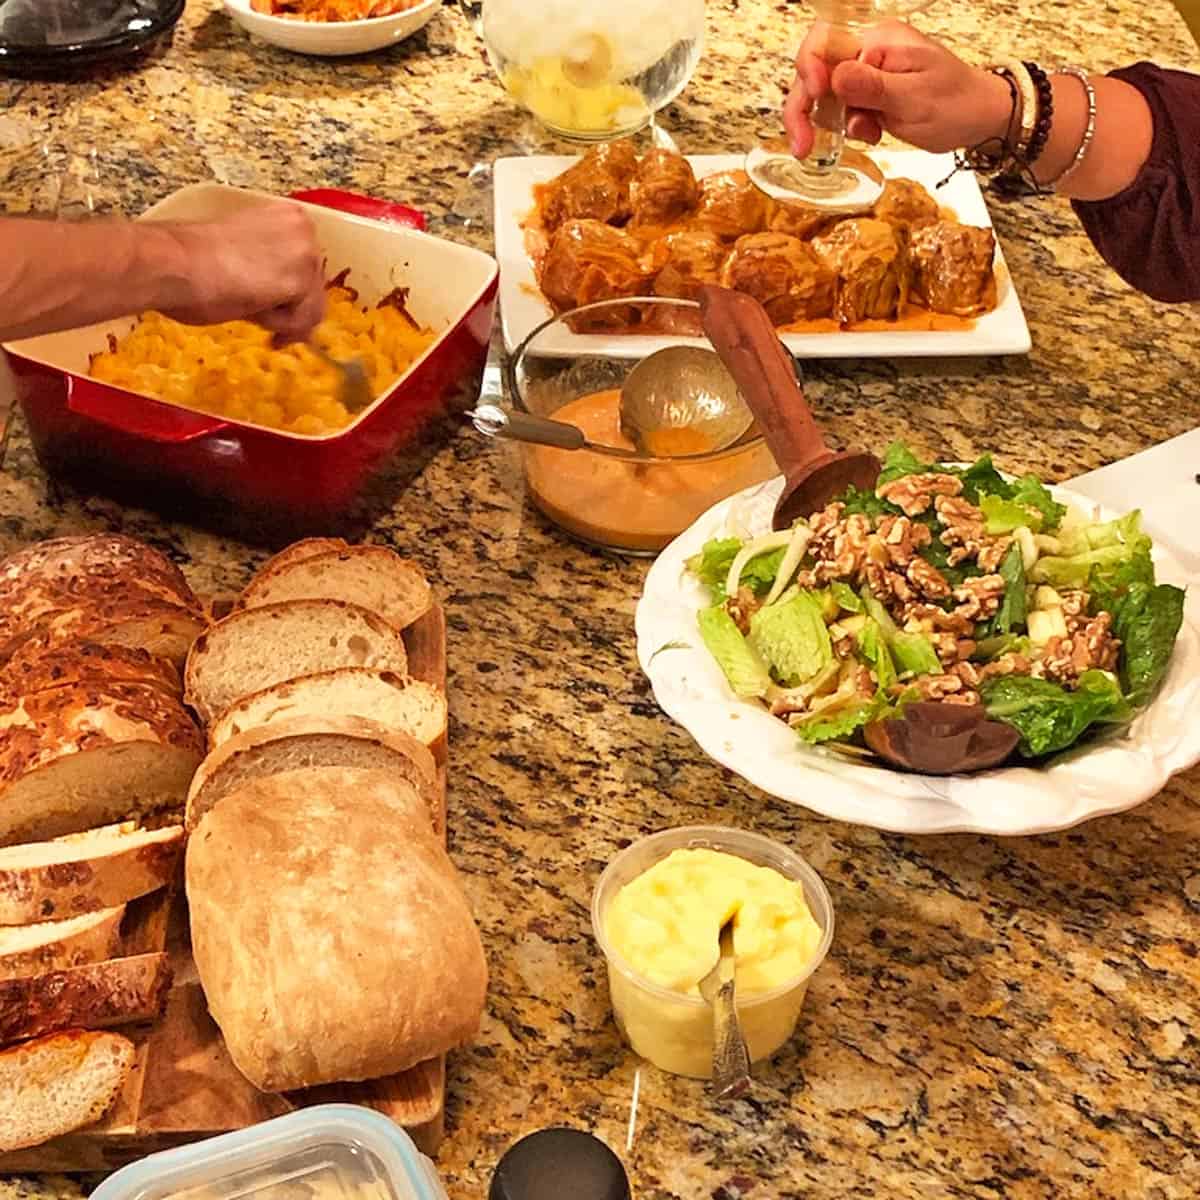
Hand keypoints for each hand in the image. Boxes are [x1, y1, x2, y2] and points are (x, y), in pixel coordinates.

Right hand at [158, 202, 325, 342]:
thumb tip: (278, 294)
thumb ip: (266, 267)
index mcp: (286, 214)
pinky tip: (251, 313)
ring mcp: (306, 254)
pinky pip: (301, 322)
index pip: (307, 264)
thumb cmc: (188, 259)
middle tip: (261, 320)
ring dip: (281, 318)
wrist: (170, 263)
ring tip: (246, 310)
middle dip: (291, 309)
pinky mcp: (300, 282)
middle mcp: (304, 228)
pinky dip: (278, 326)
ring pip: (311, 307)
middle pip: (315, 287)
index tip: (276, 306)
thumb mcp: (239, 254)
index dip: (294, 292)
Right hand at [782, 20, 1013, 158]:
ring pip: (823, 94)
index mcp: (878, 40)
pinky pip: (840, 108)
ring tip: (859, 138)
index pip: (823, 43)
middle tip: (804, 146)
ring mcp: (866, 72)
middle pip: (814, 71)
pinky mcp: (867, 93)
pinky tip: (871, 134)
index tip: (816, 98)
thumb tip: (834, 77)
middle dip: (804, 108)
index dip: (809, 70)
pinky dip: (847, 127)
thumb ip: (872, 87)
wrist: (978, 117)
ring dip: (827, 122)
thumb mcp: (914, 98)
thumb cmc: (955, 104)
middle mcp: (867, 51)